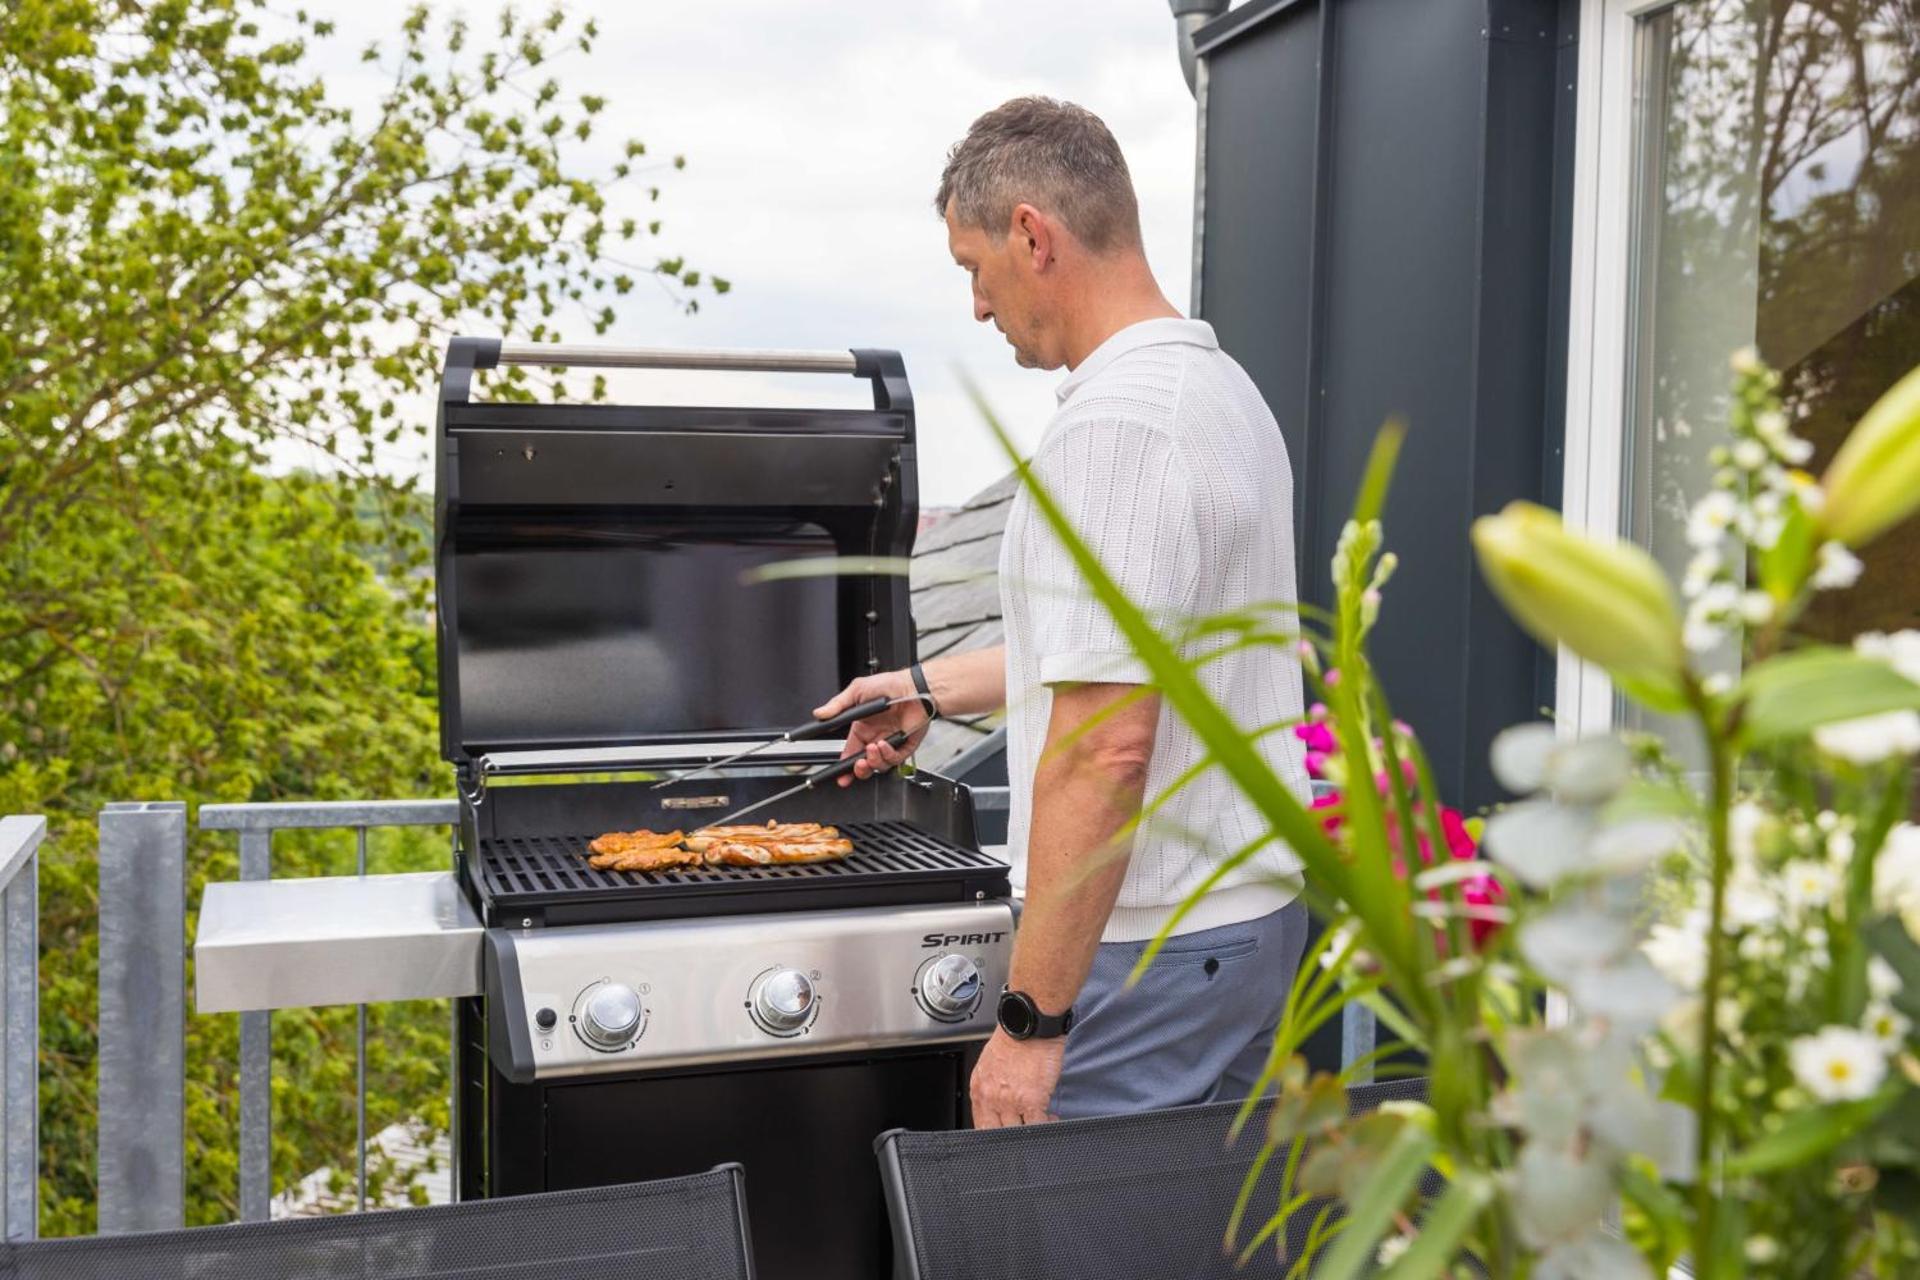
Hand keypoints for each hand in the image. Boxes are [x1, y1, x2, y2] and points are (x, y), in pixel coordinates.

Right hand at [814, 670, 932, 786]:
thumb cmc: (889, 685)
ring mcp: (890, 742)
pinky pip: (895, 759)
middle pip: (865, 764)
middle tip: (858, 765)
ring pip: (879, 765)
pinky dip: (888, 755)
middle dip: (859, 769)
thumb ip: (837, 705)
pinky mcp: (905, 745)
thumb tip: (820, 713)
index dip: (844, 766)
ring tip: (873, 748)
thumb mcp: (857, 691)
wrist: (914, 687)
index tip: (840, 775)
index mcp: (862, 728)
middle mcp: (875, 737)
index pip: (850, 752)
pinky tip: (885, 744)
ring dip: (874, 760)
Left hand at [969, 1030, 1065, 1128]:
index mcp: (980, 1088)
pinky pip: (1039, 1125)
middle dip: (1013, 1133)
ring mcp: (1011, 1102)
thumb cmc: (1015, 1036)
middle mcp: (992, 1097)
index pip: (981, 1124)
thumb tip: (1000, 1101)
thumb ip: (992, 1085)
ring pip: (1018, 1131)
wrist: (1030, 1023)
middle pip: (998, 1132)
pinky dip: (1047, 1125)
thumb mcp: (991, 1062)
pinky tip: (1052, 1118)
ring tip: (1041, 1121)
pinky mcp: (1032, 1100)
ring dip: (1031, 1129)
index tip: (1004, 1134)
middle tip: (1025, 1128)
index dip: (994, 1133)